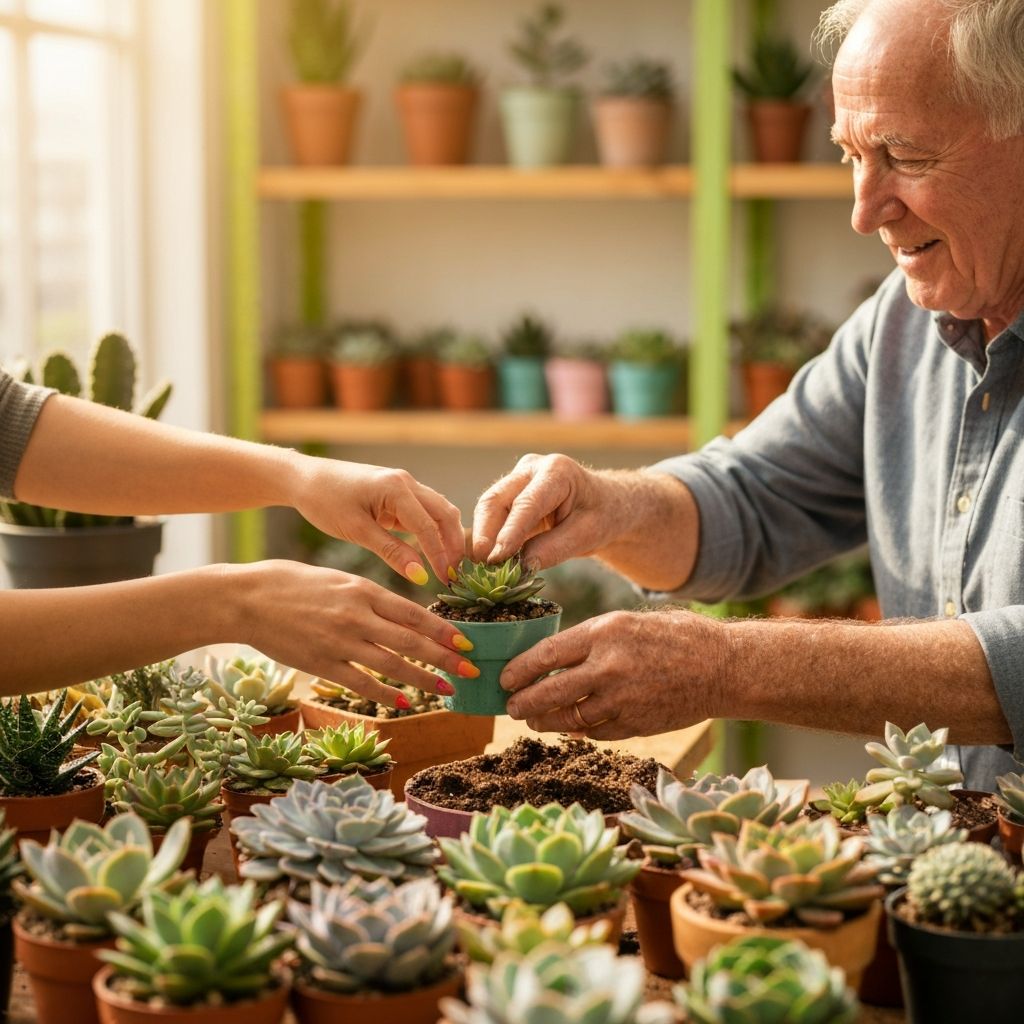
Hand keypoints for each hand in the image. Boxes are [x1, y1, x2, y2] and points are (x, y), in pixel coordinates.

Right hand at [232, 560, 478, 706]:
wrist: (247, 599)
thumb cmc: (292, 583)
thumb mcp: (338, 579)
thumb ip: (368, 596)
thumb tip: (401, 614)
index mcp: (363, 590)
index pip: (413, 613)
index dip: (443, 631)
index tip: (466, 641)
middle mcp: (356, 616)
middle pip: (411, 642)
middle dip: (445, 659)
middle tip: (471, 670)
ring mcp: (339, 642)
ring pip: (392, 665)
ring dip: (423, 681)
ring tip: (447, 690)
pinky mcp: (321, 663)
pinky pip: (360, 682)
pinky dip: (384, 694)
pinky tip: (403, 702)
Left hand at [292, 458, 464, 586]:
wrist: (304, 479)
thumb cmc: (324, 502)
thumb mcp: (357, 531)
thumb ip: (391, 552)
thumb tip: (420, 575)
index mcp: (397, 488)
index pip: (430, 526)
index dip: (441, 556)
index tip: (447, 581)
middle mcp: (406, 482)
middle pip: (445, 514)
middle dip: (454, 545)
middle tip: (454, 575)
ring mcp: (404, 485)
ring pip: (439, 511)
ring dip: (447, 537)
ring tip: (447, 566)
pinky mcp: (398, 493)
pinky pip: (424, 512)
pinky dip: (432, 531)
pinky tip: (431, 551)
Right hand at [471, 454, 628, 567]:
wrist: (607, 505)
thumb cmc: (603, 516)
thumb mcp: (587, 535)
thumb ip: (554, 548)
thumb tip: (521, 565)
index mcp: (557, 471)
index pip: (526, 504)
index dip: (508, 532)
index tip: (495, 558)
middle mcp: (531, 469)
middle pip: (496, 500)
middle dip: (484, 533)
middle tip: (479, 566)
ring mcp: (518, 479)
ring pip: (489, 508)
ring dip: (482, 537)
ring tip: (478, 567)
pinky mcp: (511, 495)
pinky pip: (493, 516)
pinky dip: (488, 538)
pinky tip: (485, 561)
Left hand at [499, 608, 725, 738]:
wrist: (722, 667)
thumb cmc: (674, 637)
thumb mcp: (626, 622)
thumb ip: (590, 640)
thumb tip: (552, 659)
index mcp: (603, 632)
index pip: (545, 655)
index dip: (519, 670)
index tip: (505, 678)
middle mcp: (608, 666)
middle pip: (548, 692)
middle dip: (522, 703)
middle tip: (510, 707)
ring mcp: (621, 699)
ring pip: (568, 718)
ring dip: (545, 721)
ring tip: (534, 719)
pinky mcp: (634, 724)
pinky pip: (595, 731)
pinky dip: (580, 729)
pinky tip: (571, 725)